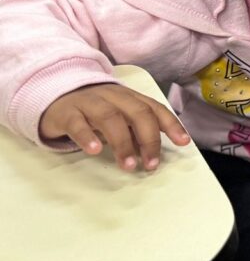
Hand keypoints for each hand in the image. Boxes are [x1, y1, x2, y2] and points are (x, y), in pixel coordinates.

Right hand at [39, 83, 190, 171]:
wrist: (55, 96)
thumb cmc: (94, 111)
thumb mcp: (119, 117)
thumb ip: (135, 131)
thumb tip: (152, 153)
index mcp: (130, 98)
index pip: (155, 108)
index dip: (171, 124)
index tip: (183, 142)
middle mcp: (114, 97)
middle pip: (137, 112)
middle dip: (149, 139)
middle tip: (151, 164)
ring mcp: (90, 103)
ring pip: (110, 118)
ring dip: (122, 142)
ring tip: (129, 165)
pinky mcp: (68, 113)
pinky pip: (78, 123)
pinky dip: (88, 136)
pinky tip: (95, 150)